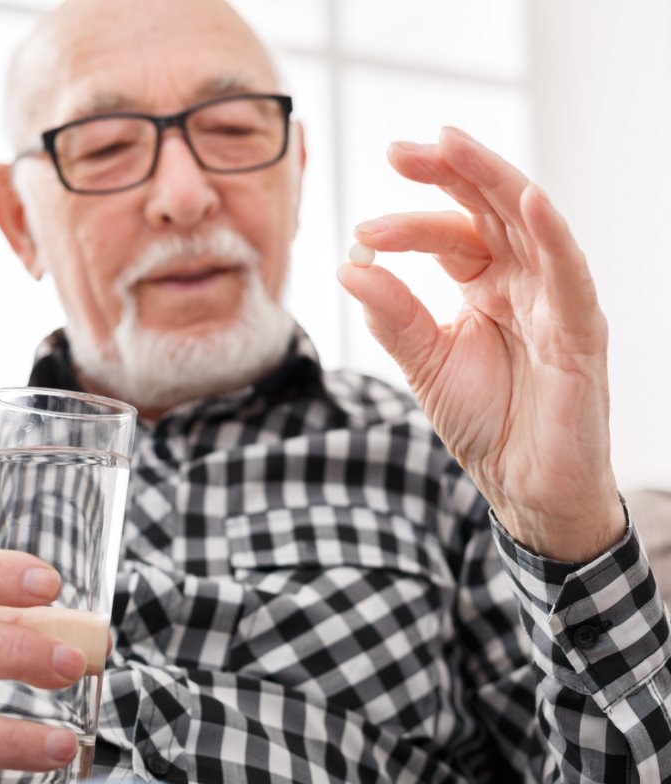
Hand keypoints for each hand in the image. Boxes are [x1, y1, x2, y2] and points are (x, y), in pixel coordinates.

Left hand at [338, 127, 623, 561]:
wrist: (524, 489)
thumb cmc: (486, 424)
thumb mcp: (426, 365)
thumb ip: (394, 317)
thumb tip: (349, 267)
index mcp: (487, 288)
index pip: (451, 236)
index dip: (408, 226)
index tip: (362, 234)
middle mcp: (523, 284)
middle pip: (490, 210)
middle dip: (449, 174)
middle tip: (400, 150)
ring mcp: (555, 303)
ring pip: (530, 225)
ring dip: (492, 182)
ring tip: (450, 146)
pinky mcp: (581, 333)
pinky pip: (570, 277)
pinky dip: (552, 238)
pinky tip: (526, 202)